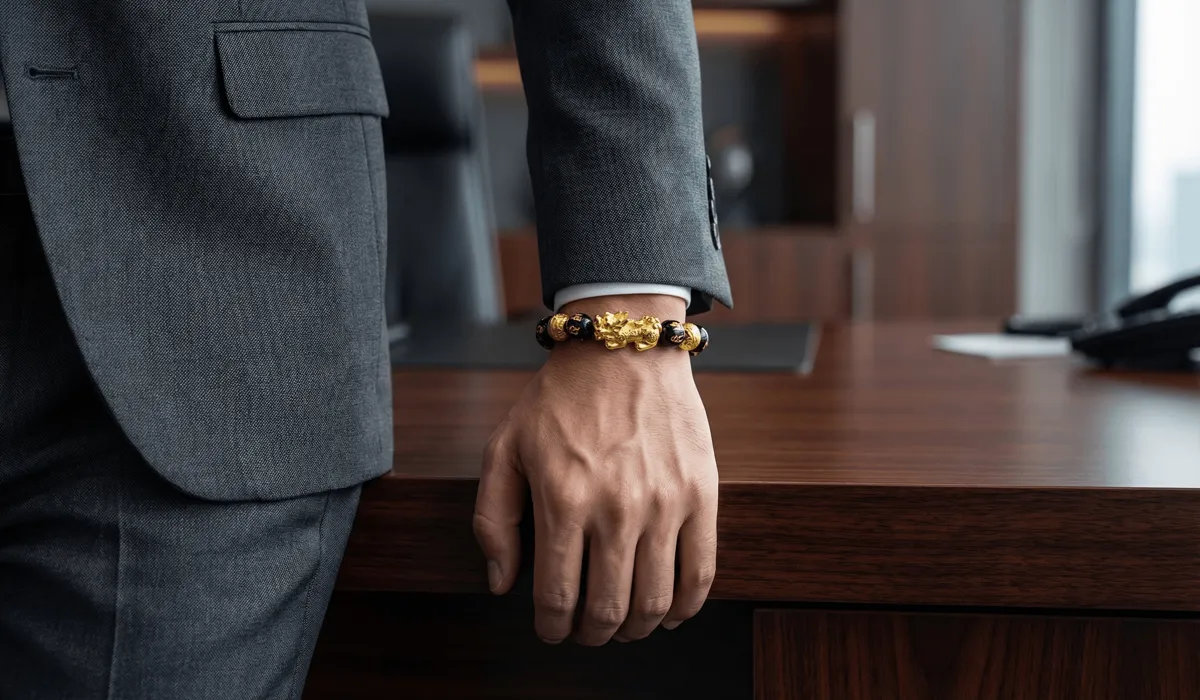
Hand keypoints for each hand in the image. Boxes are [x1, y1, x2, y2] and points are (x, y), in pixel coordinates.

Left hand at [473, 295, 718, 645]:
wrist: (622, 347)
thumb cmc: (559, 399)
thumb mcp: (504, 448)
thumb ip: (493, 520)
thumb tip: (501, 584)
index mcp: (563, 499)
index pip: (556, 597)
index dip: (551, 628)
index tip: (550, 630)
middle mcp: (616, 508)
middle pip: (608, 610)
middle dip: (591, 634)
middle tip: (585, 631)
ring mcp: (665, 503)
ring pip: (654, 602)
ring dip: (635, 628)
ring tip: (623, 624)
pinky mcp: (702, 494)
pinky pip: (702, 573)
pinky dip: (686, 608)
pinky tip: (668, 613)